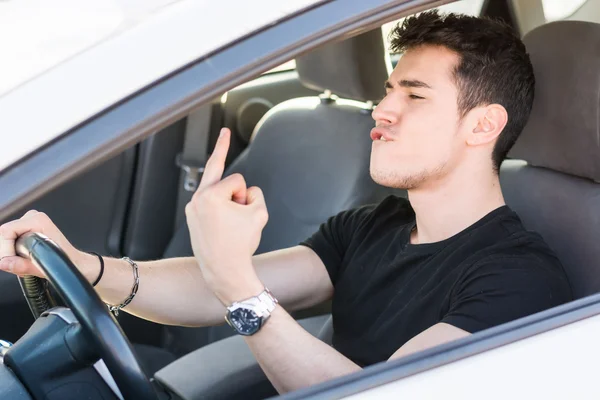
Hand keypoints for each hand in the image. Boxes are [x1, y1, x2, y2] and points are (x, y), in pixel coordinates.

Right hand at [0, 210, 85, 277]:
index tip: (8, 262)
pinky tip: (23, 259)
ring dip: (10, 254)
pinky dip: (13, 252)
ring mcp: (29, 222)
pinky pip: (10, 241)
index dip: (4, 250)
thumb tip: (4, 263)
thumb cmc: (65, 261)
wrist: (74, 262)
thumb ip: (21, 265)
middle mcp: (33, 218)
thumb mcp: (42, 268)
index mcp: (38, 220)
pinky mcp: (26, 229)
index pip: (6, 232)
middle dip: (7, 253)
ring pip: (5, 239)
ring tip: (24, 263)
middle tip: (17, 265)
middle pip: (4, 235)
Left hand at [185, 128, 267, 302]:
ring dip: (228, 200)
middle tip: (224, 131)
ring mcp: (192, 209)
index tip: (239, 186)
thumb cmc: (240, 244)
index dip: (247, 195)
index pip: (237, 180)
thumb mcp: (260, 213)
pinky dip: (220, 209)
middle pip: (218, 172)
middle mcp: (197, 199)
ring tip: (232, 223)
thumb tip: (246, 192)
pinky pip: (210, 204)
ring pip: (216, 191)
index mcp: (210, 196)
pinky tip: (223, 221)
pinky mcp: (192, 218)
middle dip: (223, 152)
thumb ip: (256, 193)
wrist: (224, 272)